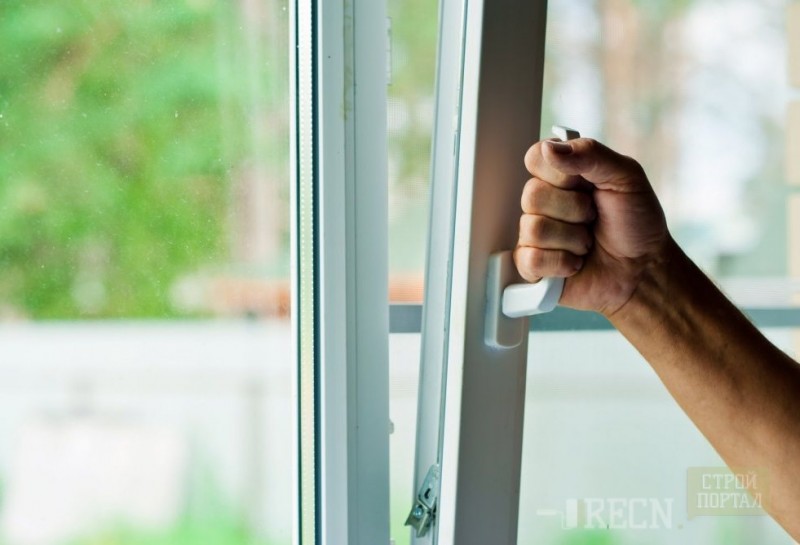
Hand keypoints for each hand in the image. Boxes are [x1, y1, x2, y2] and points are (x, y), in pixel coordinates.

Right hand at [515, 138, 668, 315]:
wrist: (645, 269)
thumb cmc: (637, 222)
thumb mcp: (626, 177)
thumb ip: (590, 153)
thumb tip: (549, 147)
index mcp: (562, 174)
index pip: (535, 158)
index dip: (561, 174)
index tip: (588, 184)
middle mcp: (544, 202)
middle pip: (531, 196)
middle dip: (574, 210)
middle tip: (594, 218)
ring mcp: (535, 235)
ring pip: (533, 229)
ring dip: (572, 239)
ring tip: (588, 244)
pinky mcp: (533, 266)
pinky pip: (530, 260)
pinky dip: (562, 263)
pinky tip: (575, 263)